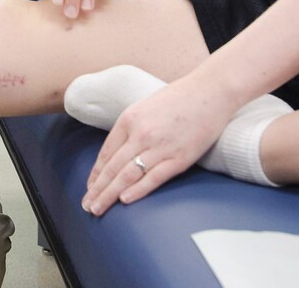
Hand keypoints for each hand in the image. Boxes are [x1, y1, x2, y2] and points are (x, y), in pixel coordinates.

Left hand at [80, 78, 234, 215]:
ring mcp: (160, 146)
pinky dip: (138, 190)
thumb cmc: (180, 97)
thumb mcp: (146, 107)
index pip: (106, 153)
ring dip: (110, 195)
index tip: (89, 188)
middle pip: (113, 167)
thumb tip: (120, 151)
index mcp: (129, 119)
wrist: (211, 90)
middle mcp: (141, 133)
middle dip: (98, 189)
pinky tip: (125, 200)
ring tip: (98, 209)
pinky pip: (154, 178)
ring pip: (128, 175)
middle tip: (87, 206)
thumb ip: (132, 128)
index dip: (96, 173)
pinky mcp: (180, 157)